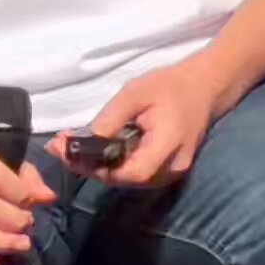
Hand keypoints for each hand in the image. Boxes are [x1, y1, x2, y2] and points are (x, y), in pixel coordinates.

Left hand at [45, 57, 215, 189]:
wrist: (204, 87)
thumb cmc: (170, 85)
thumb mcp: (137, 92)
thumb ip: (113, 117)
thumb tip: (87, 141)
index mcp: (169, 145)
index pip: (133, 171)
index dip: (101, 168)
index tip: (71, 153)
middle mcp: (172, 168)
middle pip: (127, 179)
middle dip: (91, 166)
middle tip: (59, 149)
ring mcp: (172, 172)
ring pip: (129, 178)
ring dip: (100, 166)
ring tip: (70, 148)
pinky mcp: (167, 170)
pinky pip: (137, 172)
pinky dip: (114, 163)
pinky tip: (96, 150)